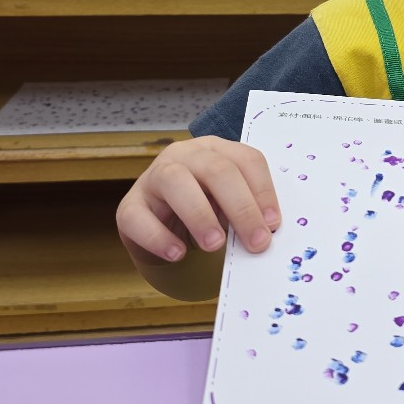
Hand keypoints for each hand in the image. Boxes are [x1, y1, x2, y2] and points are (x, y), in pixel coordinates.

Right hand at [116, 136, 280, 270]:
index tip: (273, 224)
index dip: (263, 191)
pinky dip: (159, 237)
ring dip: (199, 214)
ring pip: (175, 181)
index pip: (246, 159)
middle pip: (216, 169)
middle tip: (256, 242)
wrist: (164, 234)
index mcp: (216, 150)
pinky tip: (177, 253)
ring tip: (215, 244)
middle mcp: (184, 156)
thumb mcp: (229, 209)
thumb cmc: (207, 213)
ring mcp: (153, 178)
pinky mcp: (129, 207)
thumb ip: (247, 213)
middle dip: (240, 207)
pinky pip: (139, 217)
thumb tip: (268, 234)